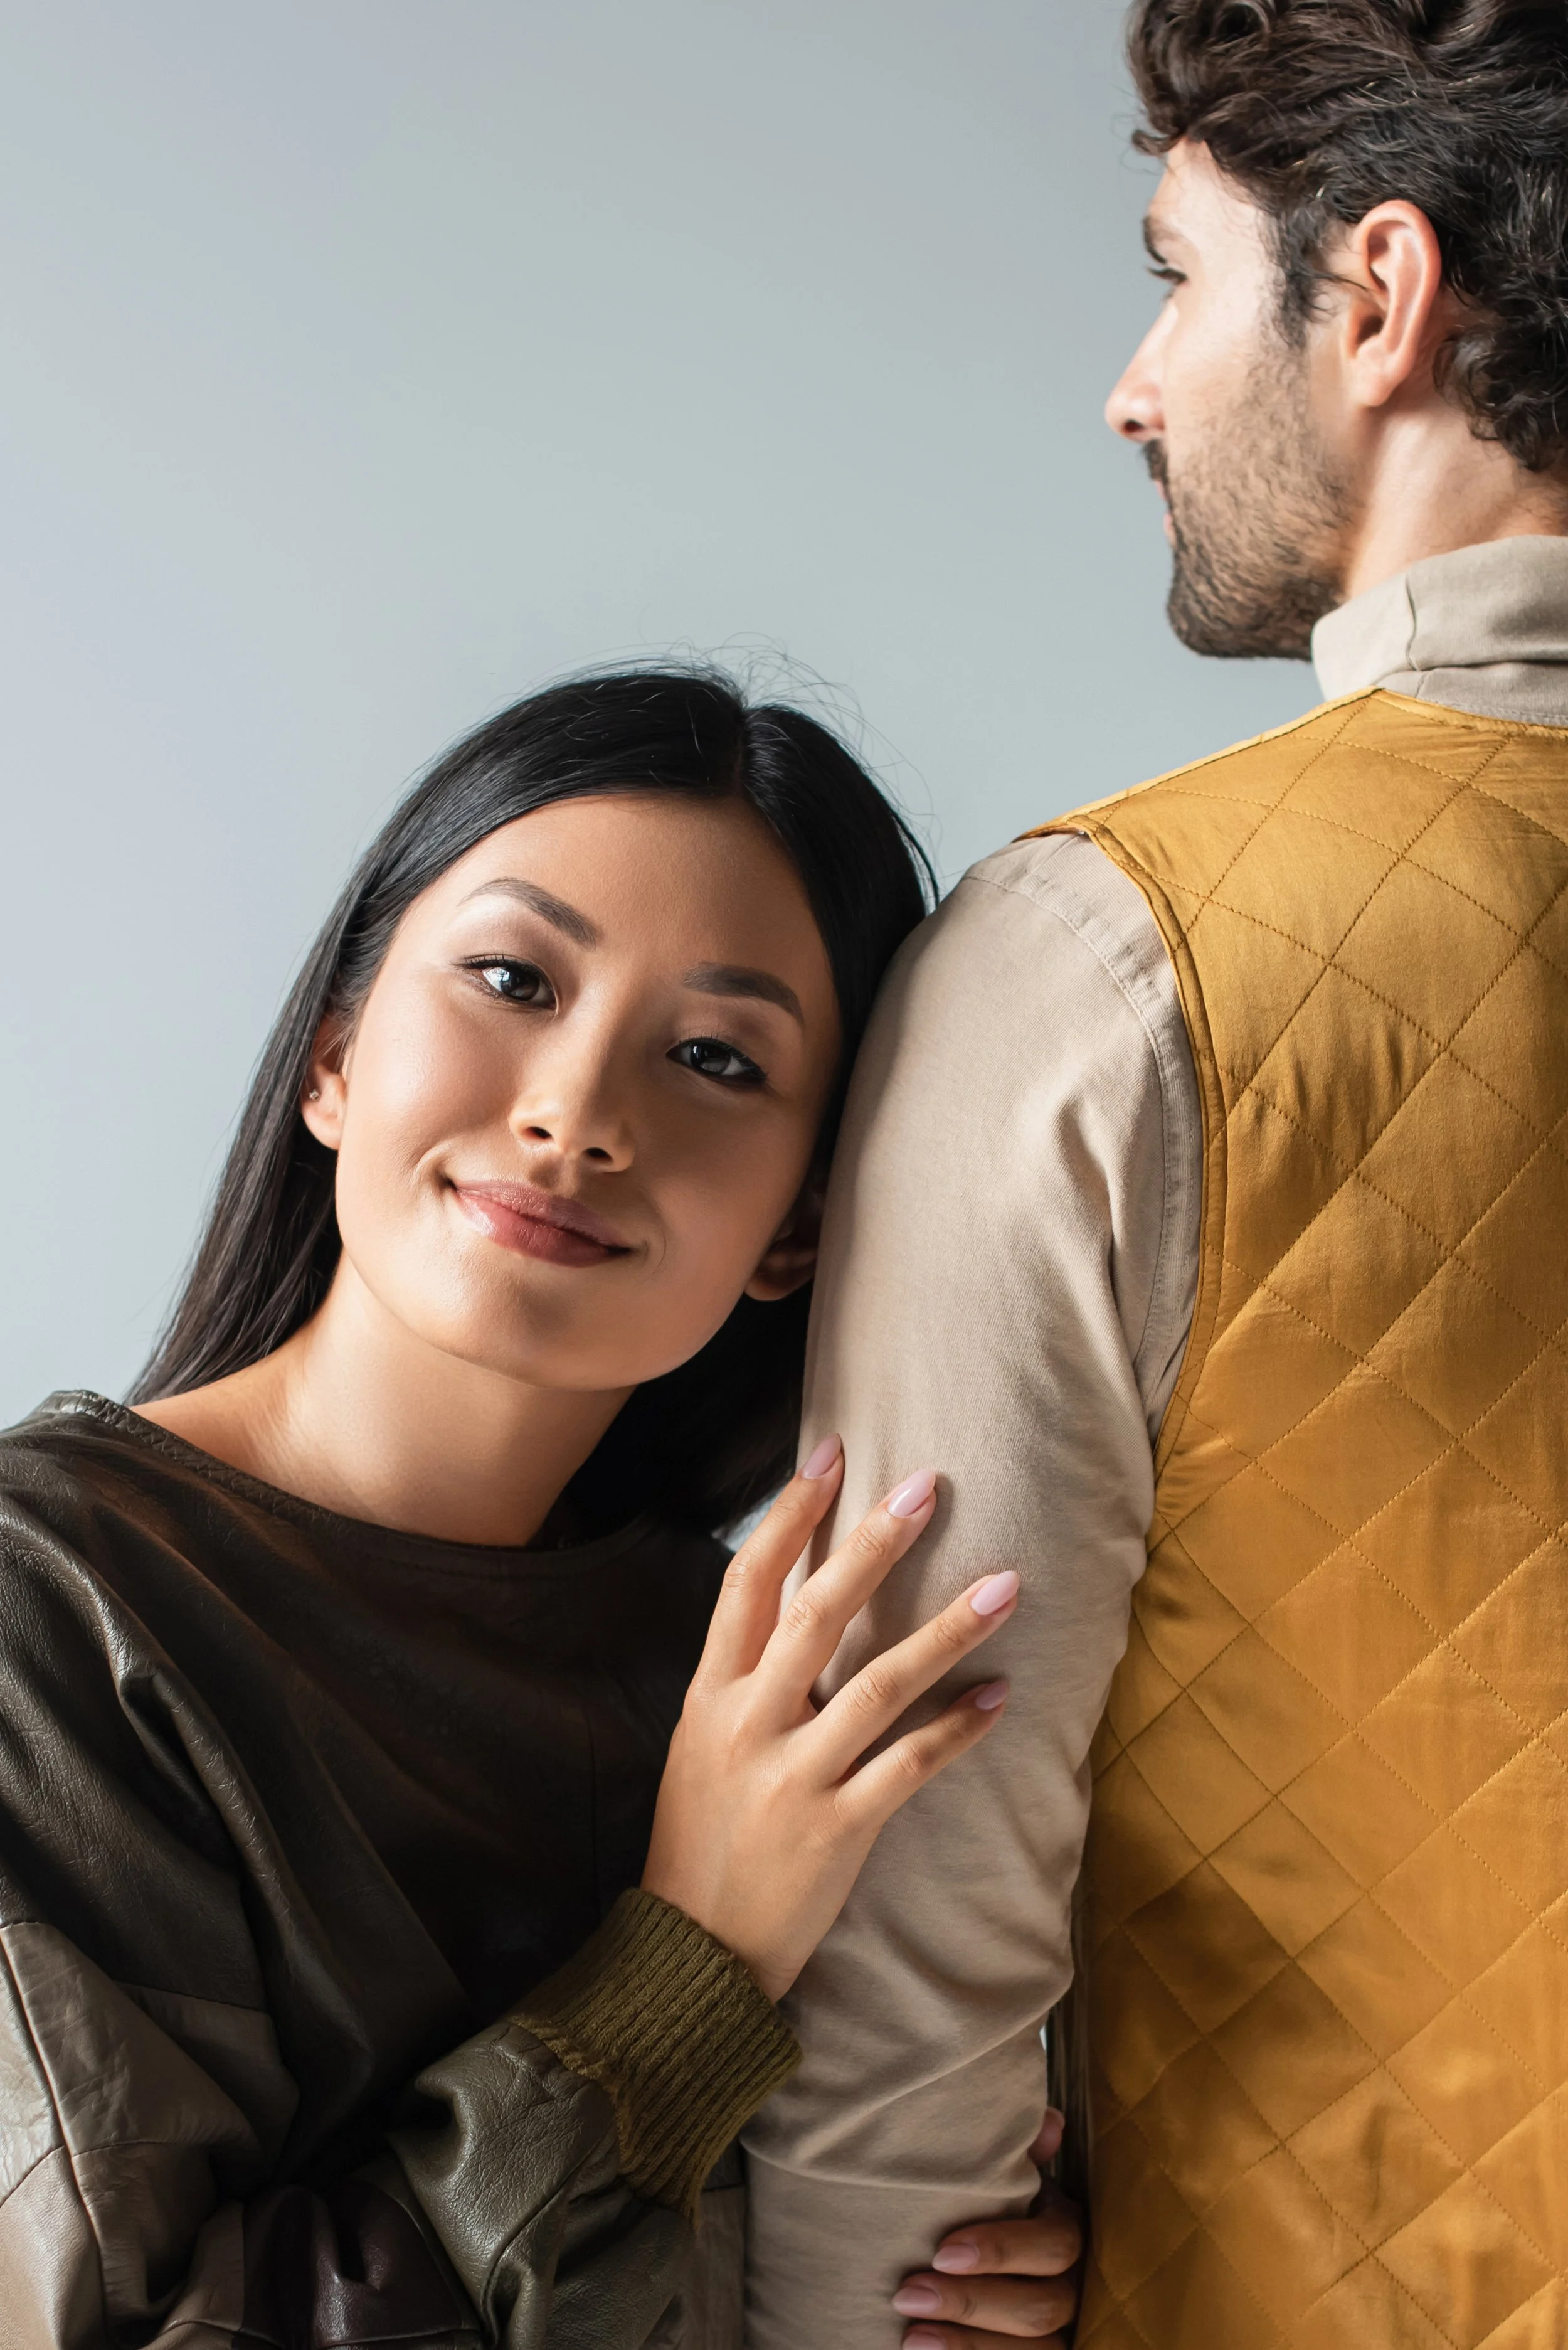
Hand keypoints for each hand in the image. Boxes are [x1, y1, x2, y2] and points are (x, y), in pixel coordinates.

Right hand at [641, 1438, 1016, 2001]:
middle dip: (873, 1544)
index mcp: (710, 1694)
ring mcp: (792, 1776)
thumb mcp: (700, 1747)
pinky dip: (958, 1729)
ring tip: (1006, 1584)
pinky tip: (1000, 1695)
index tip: (833, 1455)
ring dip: (948, 1629)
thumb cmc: (700, 1842)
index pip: (748, 1582)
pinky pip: (909, 1766)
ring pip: (879, 1683)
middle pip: (815, 1612)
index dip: (790, 1514)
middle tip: (927, 1488)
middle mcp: (747, 1723)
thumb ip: (743, 1682)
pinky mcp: (836, 1828)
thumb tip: (794, 1610)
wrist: (691, 1953)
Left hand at [892, 2112, 1082, 2346]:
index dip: (1001, 2250)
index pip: (1054, 2246)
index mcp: (1066, 2232)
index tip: (941, 2252)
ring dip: (966, 2346)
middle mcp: (1073, 2288)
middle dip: (971, 2303)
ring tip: (911, 2337)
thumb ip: (1021, 2152)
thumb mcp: (1001, 2176)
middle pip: (1040, 2308)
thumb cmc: (982, 2203)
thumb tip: (1050, 2123)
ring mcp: (1059, 2333)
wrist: (963, 2252)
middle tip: (908, 2294)